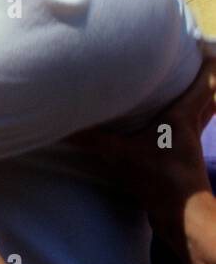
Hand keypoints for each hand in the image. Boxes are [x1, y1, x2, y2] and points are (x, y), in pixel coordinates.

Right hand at [71, 58, 215, 263]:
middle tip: (193, 63)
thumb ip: (92, 138)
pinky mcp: (185, 163)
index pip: (203, 85)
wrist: (183, 218)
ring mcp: (189, 146)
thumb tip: (62, 126)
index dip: (207, 65)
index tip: (203, 46)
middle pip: (208, 98)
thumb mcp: (121, 155)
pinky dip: (185, 124)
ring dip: (198, 102)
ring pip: (201, 116)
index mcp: (180, 117)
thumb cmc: (160, 178)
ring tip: (183, 88)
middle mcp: (190, 128)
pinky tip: (167, 126)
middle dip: (206, 81)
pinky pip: (188, 133)